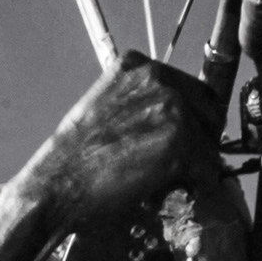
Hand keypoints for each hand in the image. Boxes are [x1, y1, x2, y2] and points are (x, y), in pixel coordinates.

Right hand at [21, 55, 220, 233]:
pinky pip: (207, 169)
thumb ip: (137, 107)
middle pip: (209, 110)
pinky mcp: (179, 143)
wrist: (52, 189)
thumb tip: (167, 125)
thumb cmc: (69, 164)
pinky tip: (163, 194)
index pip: (190, 88)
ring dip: (192, 167)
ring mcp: (171, 108)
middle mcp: (158, 78)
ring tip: (159, 184)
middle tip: (176, 169)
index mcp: (136, 66)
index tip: (184, 143)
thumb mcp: (102, 111)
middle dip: (199, 141)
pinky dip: (193, 187)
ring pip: (209, 141)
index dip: (192, 119)